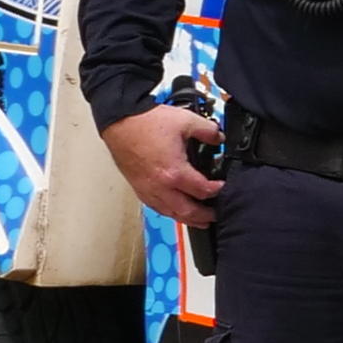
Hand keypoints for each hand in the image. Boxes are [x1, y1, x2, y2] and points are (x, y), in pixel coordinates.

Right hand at [100, 105, 221, 228]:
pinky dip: (169, 212)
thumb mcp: (186, 121)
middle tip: (215, 215)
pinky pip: (156, 207)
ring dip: (187, 219)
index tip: (222, 187)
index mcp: (175, 172)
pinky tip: (175, 211)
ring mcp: (147, 189)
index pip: (202, 190)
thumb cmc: (148, 122)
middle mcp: (160, 186)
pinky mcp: (138, 187)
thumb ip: (208, 131)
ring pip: (170, 213)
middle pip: (187, 210)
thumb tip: (220, 138)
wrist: (120, 121)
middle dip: (204, 215)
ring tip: (199, 220)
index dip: (216, 190)